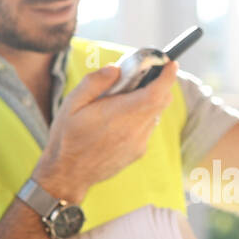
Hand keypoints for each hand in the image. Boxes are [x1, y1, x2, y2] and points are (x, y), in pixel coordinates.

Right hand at [33, 62, 177, 203]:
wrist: (68, 175)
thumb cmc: (67, 137)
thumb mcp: (72, 103)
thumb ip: (95, 82)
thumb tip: (116, 69)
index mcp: (120, 114)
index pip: (156, 93)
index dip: (168, 77)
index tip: (171, 64)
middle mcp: (135, 130)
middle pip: (161, 102)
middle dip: (160, 85)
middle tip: (144, 76)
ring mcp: (139, 143)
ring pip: (155, 115)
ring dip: (148, 102)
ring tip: (123, 100)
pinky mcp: (138, 152)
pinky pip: (147, 129)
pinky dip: (141, 118)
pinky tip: (119, 120)